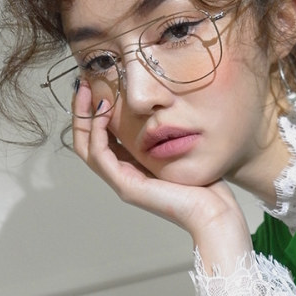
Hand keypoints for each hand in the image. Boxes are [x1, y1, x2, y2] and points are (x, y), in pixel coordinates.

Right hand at [72, 84, 251, 271]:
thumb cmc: (205, 185)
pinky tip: (104, 110)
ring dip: (84, 117)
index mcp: (133, 169)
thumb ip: (164, 134)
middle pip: (87, 142)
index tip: (96, 85)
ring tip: (87, 90)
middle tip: (83, 83)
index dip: (94, 113)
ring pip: (86, 147)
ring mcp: (122, 182)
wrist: (213, 212)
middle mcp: (123, 176)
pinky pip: (100, 154)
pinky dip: (97, 131)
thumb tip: (160, 106)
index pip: (101, 139)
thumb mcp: (179, 150)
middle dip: (82, 111)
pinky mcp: (126, 186)